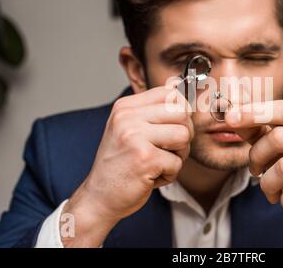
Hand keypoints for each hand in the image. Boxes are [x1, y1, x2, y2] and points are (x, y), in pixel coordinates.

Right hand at [62, 86, 193, 246]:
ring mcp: (135, 137)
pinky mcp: (145, 159)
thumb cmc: (120, 164)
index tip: (173, 127)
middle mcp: (127, 118)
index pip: (169, 93)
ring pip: (184, 136)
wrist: (99, 197)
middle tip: (169, 149)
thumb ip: (151, 109)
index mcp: (125, 107)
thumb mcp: (128, 129)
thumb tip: (177, 84)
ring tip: (160, 162)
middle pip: (182, 113)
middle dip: (184, 135)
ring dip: (179, 155)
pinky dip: (169, 174)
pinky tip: (151, 177)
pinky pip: (177, 162)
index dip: (181, 111)